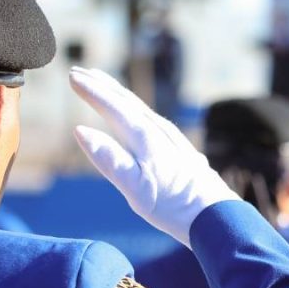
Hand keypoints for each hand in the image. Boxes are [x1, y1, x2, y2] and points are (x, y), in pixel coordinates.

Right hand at [69, 67, 237, 247]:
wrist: (216, 216)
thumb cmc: (174, 207)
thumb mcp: (136, 189)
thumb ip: (109, 160)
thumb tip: (80, 130)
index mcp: (146, 139)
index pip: (114, 107)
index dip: (92, 91)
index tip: (72, 76)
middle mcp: (161, 132)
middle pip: (127, 102)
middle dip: (102, 86)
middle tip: (80, 71)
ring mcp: (173, 139)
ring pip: (141, 108)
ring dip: (119, 95)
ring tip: (103, 84)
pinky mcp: (181, 149)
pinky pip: (151, 119)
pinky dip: (135, 109)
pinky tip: (135, 116)